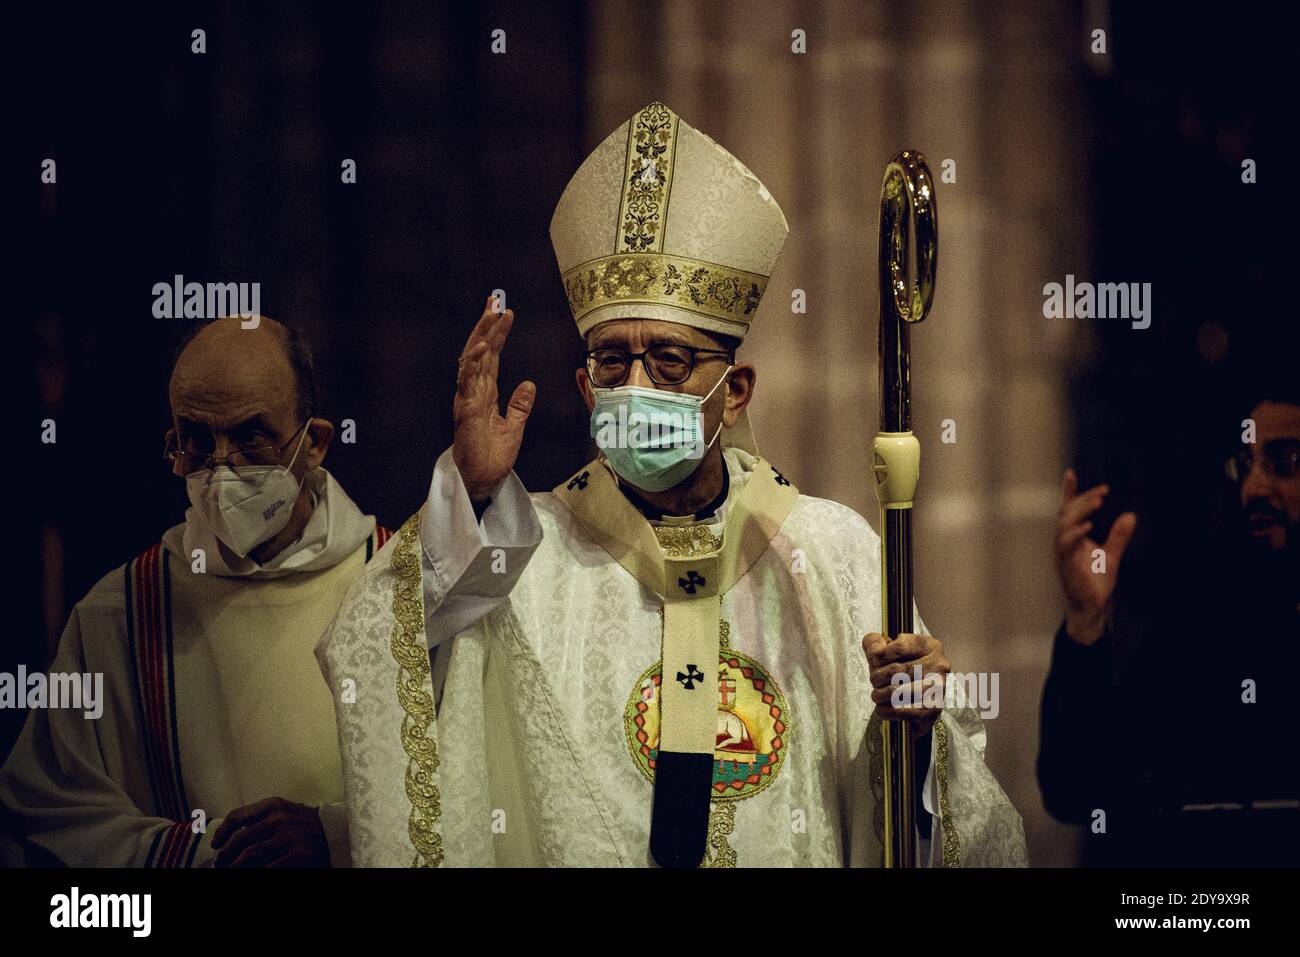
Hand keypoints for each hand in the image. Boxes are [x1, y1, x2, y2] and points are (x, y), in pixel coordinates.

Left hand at [211, 797, 329, 867]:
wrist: (337, 832)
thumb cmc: (305, 824)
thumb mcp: (284, 812)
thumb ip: (262, 818)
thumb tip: (231, 835)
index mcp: (273, 805)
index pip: (237, 816)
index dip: (221, 832)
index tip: (215, 844)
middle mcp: (279, 819)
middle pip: (240, 839)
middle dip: (224, 855)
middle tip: (219, 864)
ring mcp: (289, 837)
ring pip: (249, 854)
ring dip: (234, 867)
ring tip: (230, 872)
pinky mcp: (298, 855)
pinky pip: (267, 868)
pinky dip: (255, 873)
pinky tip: (251, 874)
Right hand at [452, 295, 536, 499]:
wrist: (484, 480)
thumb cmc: (493, 457)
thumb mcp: (515, 426)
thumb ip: (520, 405)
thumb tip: (528, 384)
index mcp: (484, 393)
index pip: (491, 356)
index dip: (497, 333)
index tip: (504, 311)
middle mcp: (473, 391)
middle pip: (480, 350)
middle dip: (486, 324)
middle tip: (494, 299)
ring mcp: (468, 398)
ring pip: (473, 359)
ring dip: (482, 336)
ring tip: (492, 314)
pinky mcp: (466, 409)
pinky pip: (468, 381)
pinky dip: (475, 362)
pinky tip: (484, 346)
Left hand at [863, 632, 949, 733]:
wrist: (918, 700)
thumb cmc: (900, 671)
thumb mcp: (887, 650)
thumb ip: (874, 642)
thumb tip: (875, 650)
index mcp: (929, 646)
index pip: (900, 646)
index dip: (880, 654)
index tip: (874, 659)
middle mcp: (938, 665)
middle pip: (896, 670)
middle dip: (877, 677)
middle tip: (874, 681)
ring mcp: (938, 688)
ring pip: (897, 691)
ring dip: (879, 695)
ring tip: (877, 695)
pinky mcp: (933, 710)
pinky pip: (902, 711)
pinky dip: (886, 711)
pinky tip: (881, 708)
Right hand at [1055, 468, 1136, 644]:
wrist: (1091, 608)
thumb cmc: (1096, 582)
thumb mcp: (1112, 555)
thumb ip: (1119, 536)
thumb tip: (1131, 515)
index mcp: (1071, 538)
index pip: (1068, 511)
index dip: (1068, 492)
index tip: (1070, 473)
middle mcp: (1063, 542)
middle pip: (1066, 513)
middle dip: (1083, 500)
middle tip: (1103, 492)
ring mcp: (1062, 553)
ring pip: (1063, 525)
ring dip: (1080, 511)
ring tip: (1098, 503)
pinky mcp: (1064, 564)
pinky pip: (1064, 544)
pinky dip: (1075, 533)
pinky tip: (1088, 526)